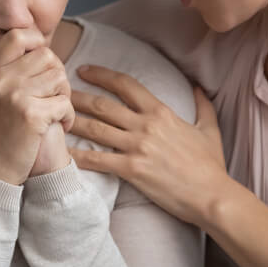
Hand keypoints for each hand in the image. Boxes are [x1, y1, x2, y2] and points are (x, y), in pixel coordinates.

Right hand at [0, 29, 72, 184]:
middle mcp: (1, 78)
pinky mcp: (30, 115)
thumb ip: (8, 72)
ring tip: (55, 113)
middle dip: (57, 76)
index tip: (43, 64)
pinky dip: (67, 117)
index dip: (37, 43)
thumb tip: (41, 48)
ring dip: (64, 97)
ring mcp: (15, 95)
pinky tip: (59, 128)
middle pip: (47, 56)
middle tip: (54, 96)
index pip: (18, 35)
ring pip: (59, 78)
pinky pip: (64, 103)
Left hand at [68, 64, 227, 225]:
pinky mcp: (132, 170)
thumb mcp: (210, 129)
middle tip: (59, 92)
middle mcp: (145, 126)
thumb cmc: (211, 165)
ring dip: (73, 122)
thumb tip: (198, 87)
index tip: (85, 70)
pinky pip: (98, 160)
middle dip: (78, 96)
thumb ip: (202, 105)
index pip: (126, 85)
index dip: (102, 75)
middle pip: (103, 105)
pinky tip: (63, 152)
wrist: (212, 195)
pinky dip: (78, 155)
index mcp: (161, 112)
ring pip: (96, 129)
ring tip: (55, 117)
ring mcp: (137, 147)